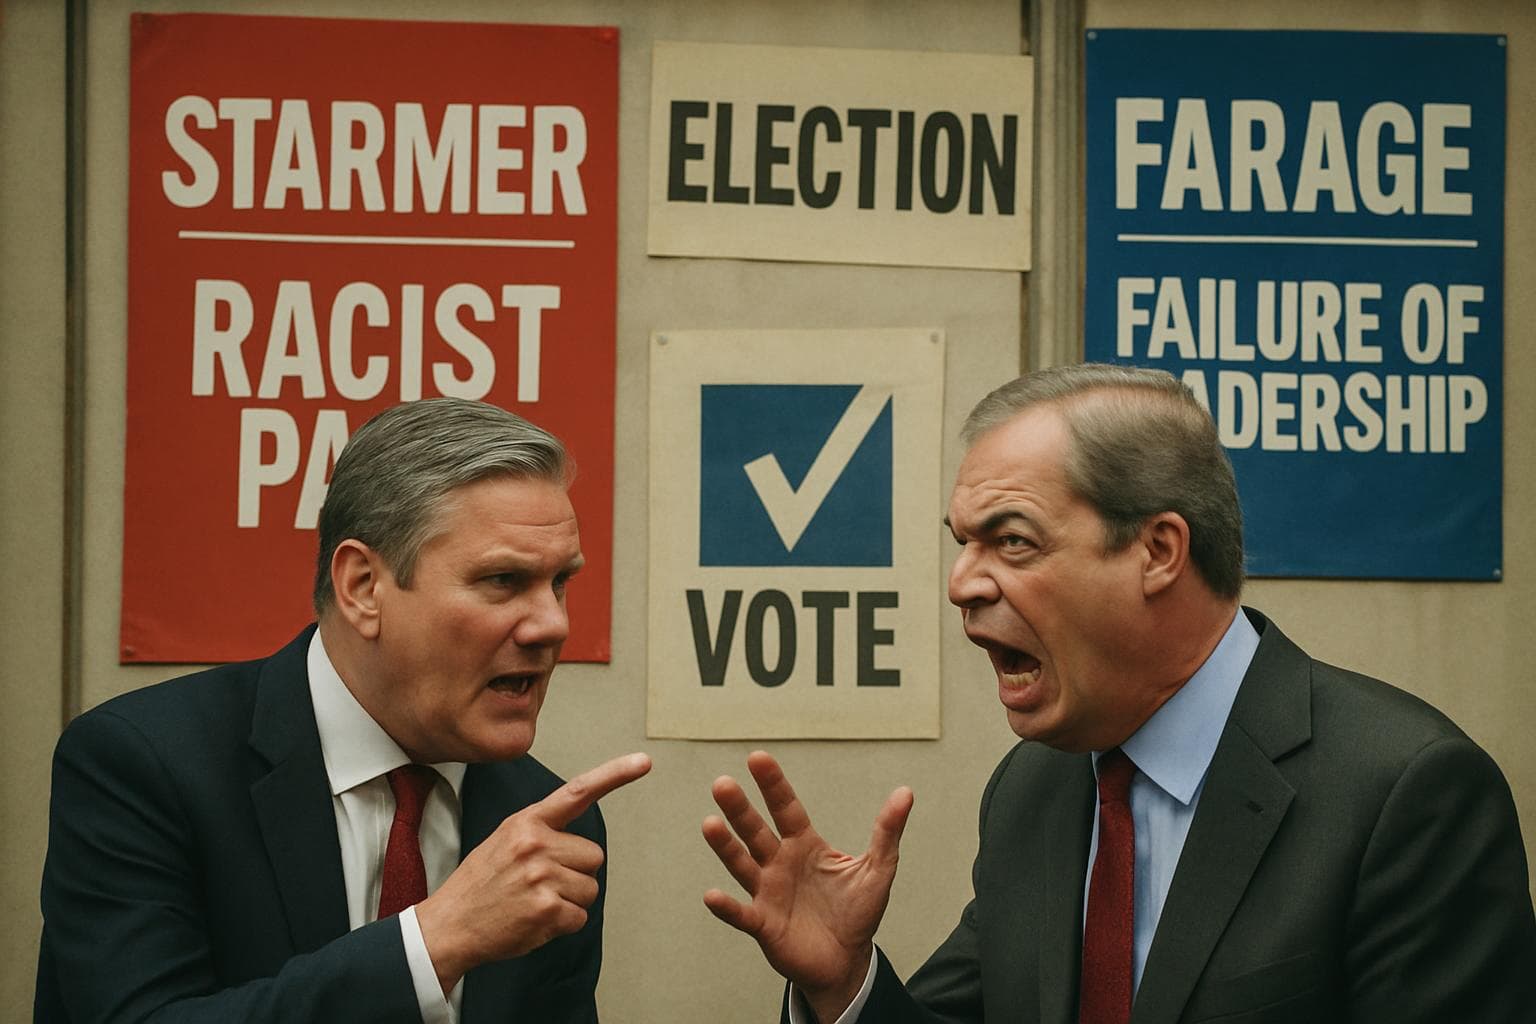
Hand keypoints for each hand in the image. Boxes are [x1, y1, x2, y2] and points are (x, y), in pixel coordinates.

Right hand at [417, 752, 651, 992]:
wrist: (448, 925)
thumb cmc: (481, 885)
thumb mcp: (504, 841)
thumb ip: (542, 833)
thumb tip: (580, 845)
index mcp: (527, 822)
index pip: (578, 792)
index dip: (615, 775)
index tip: (643, 761)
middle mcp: (535, 843)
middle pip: (593, 856)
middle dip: (575, 873)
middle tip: (540, 884)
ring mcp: (541, 876)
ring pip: (590, 888)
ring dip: (570, 901)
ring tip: (533, 902)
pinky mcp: (546, 909)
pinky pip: (580, 917)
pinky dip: (563, 925)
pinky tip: (534, 921)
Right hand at [702, 751, 912, 1020]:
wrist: (847, 962)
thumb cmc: (857, 913)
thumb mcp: (878, 869)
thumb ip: (887, 831)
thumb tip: (906, 792)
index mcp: (805, 846)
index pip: (786, 808)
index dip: (773, 784)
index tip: (757, 758)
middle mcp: (780, 864)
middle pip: (756, 831)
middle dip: (740, 808)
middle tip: (722, 783)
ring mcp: (768, 893)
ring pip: (743, 864)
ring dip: (725, 846)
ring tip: (709, 823)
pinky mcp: (764, 924)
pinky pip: (741, 914)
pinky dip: (726, 907)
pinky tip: (711, 895)